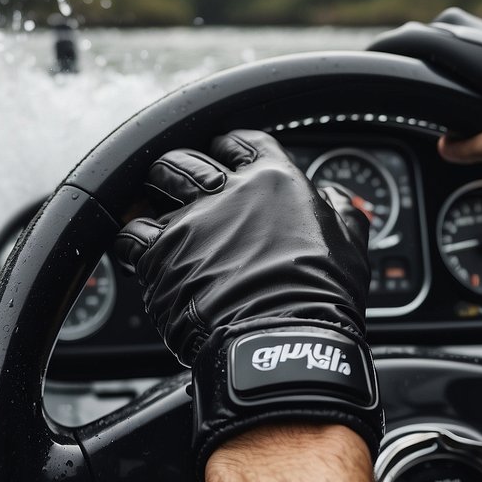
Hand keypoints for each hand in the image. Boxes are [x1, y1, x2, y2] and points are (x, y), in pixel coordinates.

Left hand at [114, 129, 382, 472]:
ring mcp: (190, 222)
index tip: (227, 153)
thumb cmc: (320, 297)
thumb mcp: (349, 244)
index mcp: (274, 181)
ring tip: (152, 210)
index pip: (244, 142)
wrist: (283, 339)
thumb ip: (342, 211)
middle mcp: (227, 192)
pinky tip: (137, 250)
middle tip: (180, 182)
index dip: (232, 146)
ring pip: (153, 188)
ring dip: (150, 197)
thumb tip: (338, 197)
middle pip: (187, 160)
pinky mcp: (160, 255)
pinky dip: (132, 241)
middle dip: (180, 168)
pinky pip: (131, 235)